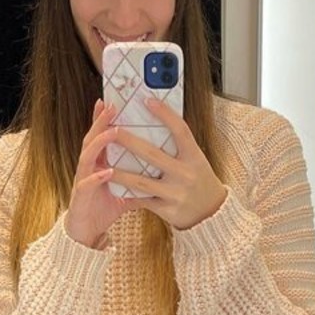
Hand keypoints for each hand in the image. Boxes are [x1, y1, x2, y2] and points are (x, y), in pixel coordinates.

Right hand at [64, 100, 135, 248]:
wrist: (85, 233)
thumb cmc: (103, 209)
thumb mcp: (124, 192)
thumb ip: (138, 180)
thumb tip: (160, 174)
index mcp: (98, 163)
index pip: (102, 136)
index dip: (105, 119)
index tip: (113, 101)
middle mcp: (89, 167)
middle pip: (92, 138)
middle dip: (101, 122)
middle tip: (111, 106)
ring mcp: (83, 180)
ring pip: (87, 156)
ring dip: (99, 143)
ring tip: (113, 132)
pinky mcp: (81, 196)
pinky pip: (88, 184)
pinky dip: (97, 177)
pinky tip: (107, 171)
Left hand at [107, 97, 228, 230]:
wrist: (212, 214)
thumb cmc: (199, 180)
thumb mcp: (196, 160)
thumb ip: (180, 145)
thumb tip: (160, 120)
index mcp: (194, 157)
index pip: (181, 131)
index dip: (165, 114)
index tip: (147, 100)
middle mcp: (185, 174)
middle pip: (153, 155)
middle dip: (129, 142)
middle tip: (112, 130)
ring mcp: (175, 193)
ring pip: (141, 181)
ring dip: (120, 173)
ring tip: (103, 165)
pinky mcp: (167, 210)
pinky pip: (143, 200)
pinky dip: (128, 194)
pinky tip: (115, 187)